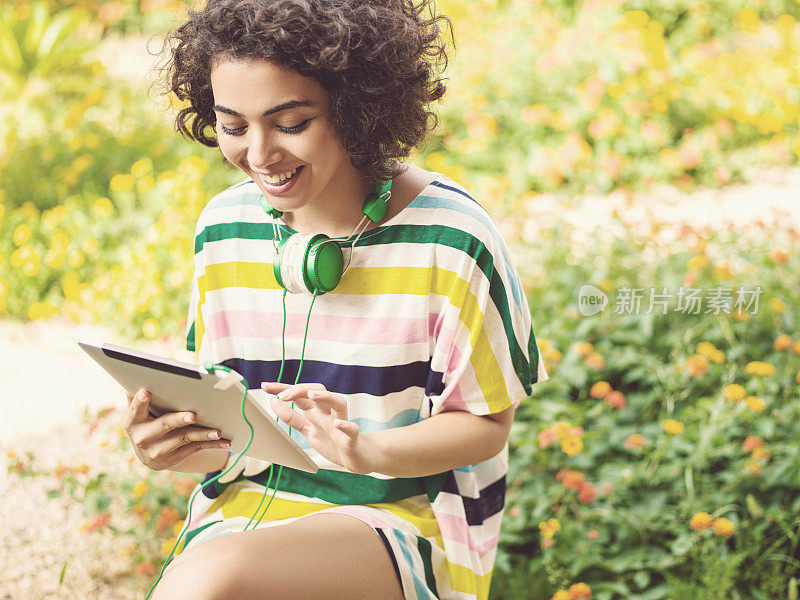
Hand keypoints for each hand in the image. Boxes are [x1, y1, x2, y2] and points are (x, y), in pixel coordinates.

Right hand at [123, 388, 230, 470]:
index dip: (140, 401)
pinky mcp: (175, 457)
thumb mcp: (138, 412)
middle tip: (193, 415)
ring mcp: (160, 450)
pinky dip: (212, 444)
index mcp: (134, 422)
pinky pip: (196, 448)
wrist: (148, 454)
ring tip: (217, 432)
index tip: (146, 391)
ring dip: (203, 434)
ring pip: (185, 438)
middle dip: (179, 419)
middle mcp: (144, 438)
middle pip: (165, 425)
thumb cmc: (146, 423)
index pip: (135, 410)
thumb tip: (138, 374)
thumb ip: (137, 395)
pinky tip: (224, 442)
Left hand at [262, 382, 376, 474]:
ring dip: (325, 397)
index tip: (265, 385)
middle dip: (300, 390)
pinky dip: (345, 425)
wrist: (357, 458)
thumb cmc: (333, 441)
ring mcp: (341, 423)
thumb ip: (293, 417)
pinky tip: (337, 424)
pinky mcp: (351, 438)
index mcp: (317, 411)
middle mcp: (329, 413)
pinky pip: (351, 429)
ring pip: (338, 403)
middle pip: (318, 392)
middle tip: (282, 396)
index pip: (300, 394)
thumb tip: (274, 402)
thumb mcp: (308, 429)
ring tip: (311, 396)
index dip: (283, 388)